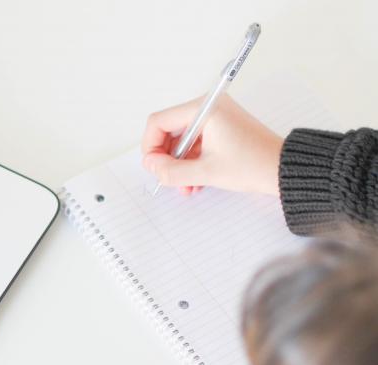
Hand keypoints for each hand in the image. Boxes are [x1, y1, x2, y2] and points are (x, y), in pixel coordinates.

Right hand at [142, 95, 283, 195]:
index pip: (159, 121)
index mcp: (204, 109)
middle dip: (167, 158)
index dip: (151, 146)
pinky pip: (196, 143)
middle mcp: (208, 108)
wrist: (285, 170)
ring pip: (182, 140)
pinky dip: (191, 161)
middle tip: (167, 178)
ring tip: (185, 185)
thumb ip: (171, 171)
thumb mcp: (206, 172)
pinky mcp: (222, 128)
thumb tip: (151, 166)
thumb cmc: (254, 165)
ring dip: (179, 164)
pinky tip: (195, 181)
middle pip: (169, 130)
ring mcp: (216, 118)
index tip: (154, 166)